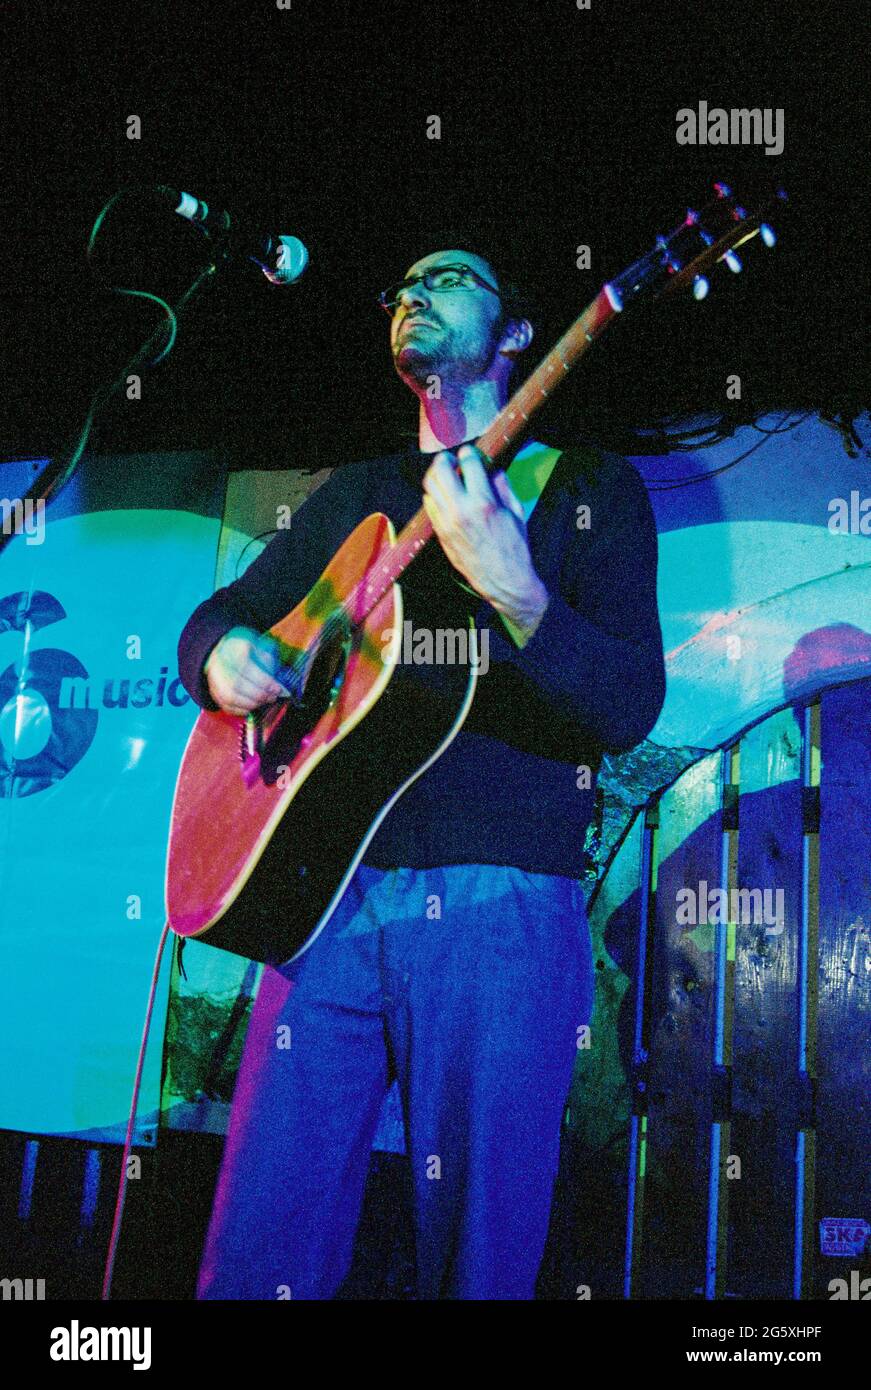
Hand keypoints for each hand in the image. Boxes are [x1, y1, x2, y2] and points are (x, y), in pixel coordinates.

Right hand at [204, 625, 287, 714]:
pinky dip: (241, 710)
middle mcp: (219, 664)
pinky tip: (253, 706)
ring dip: (251, 703)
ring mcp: (214, 679)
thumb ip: (267, 660)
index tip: (277, 689)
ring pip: (230, 697)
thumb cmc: (245, 650)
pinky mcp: (213, 692)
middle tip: (272, 697)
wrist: (222, 651)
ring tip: (264, 701)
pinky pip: (226, 706)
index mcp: (232, 649)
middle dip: (259, 695)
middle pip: (236, 685)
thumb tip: (277, 679)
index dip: (263, 681)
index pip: (246, 668)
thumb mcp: (258, 646)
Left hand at [423, 444, 549, 640]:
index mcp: (484, 502)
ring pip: (429, 486)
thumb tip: (492, 470)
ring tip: (445, 474)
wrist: (504, 580)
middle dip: (445, 459)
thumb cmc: (514, 547)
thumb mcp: (516, 512)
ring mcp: (447, 522)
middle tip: (451, 460)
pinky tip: (443, 495)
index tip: (470, 453)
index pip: (468, 463)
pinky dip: (433, 494)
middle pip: (440, 470)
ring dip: (436, 475)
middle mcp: (461, 510)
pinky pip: (428, 505)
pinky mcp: (440, 533)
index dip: (469, 453)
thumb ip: (502, 486)